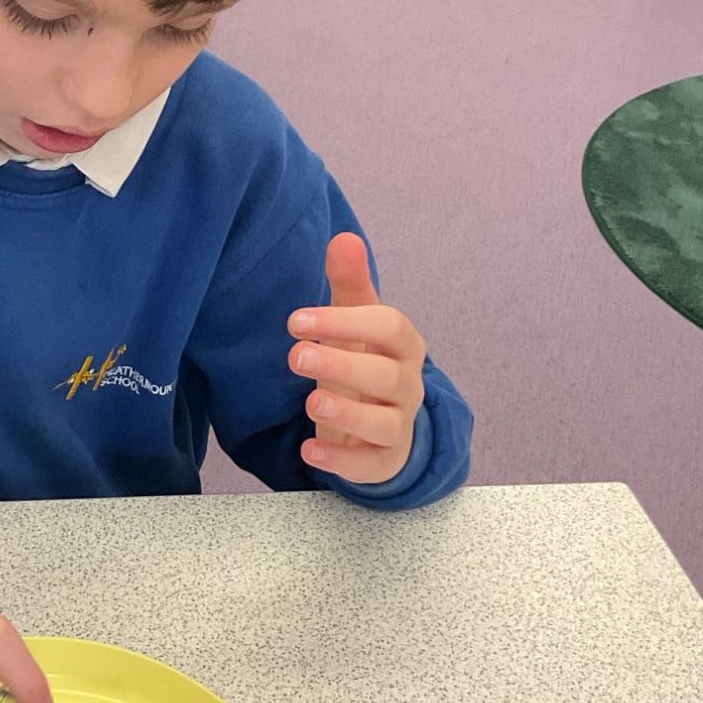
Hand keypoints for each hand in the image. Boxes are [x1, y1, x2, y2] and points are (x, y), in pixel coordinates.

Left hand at [287, 233, 425, 484]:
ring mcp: (399, 425)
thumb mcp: (355, 321)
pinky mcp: (384, 461)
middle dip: (343, 365)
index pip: (389, 327)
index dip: (345, 322)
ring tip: (311, 402)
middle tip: (295, 357)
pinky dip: (342, 460)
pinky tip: (310, 450)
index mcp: (403, 344)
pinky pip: (371, 464)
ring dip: (348, 413)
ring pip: (385, 423)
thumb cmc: (365, 360)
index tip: (295, 320)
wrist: (381, 422)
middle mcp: (408, 385)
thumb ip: (350, 282)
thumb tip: (344, 237)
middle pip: (388, 375)